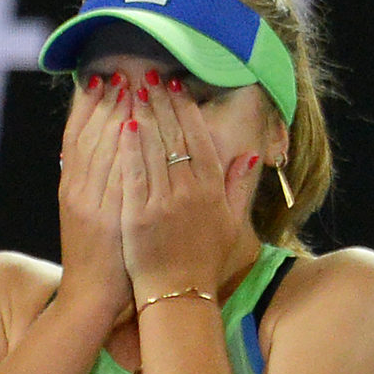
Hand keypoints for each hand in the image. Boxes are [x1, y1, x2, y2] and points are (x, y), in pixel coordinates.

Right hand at [56, 74, 133, 319]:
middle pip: (88, 135)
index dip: (87, 106)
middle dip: (105, 101)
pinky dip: (122, 148)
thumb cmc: (99, 259)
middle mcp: (75, 190)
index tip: (101, 79)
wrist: (91, 298)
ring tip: (132, 86)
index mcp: (70, 187)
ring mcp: (89, 203)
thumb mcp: (88, 216)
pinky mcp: (104, 217)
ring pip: (100, 148)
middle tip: (121, 72)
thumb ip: (94, 184)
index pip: (76, 136)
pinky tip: (134, 124)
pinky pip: (114, 174)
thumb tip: (107, 151)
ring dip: (117, 114)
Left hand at [117, 75, 258, 301]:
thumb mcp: (232, 224)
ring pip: (152, 149)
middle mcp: (190, 192)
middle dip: (161, 102)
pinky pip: (133, 174)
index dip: (186, 109)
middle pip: (174, 136)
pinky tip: (122, 125)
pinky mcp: (138, 216)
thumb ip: (240, 187)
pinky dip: (128, 147)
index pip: (198, 138)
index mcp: (212, 190)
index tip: (175, 86)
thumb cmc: (204, 262)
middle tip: (148, 76)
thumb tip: (251, 152)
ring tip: (131, 89)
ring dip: (142, 114)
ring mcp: (164, 203)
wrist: (178, 297)